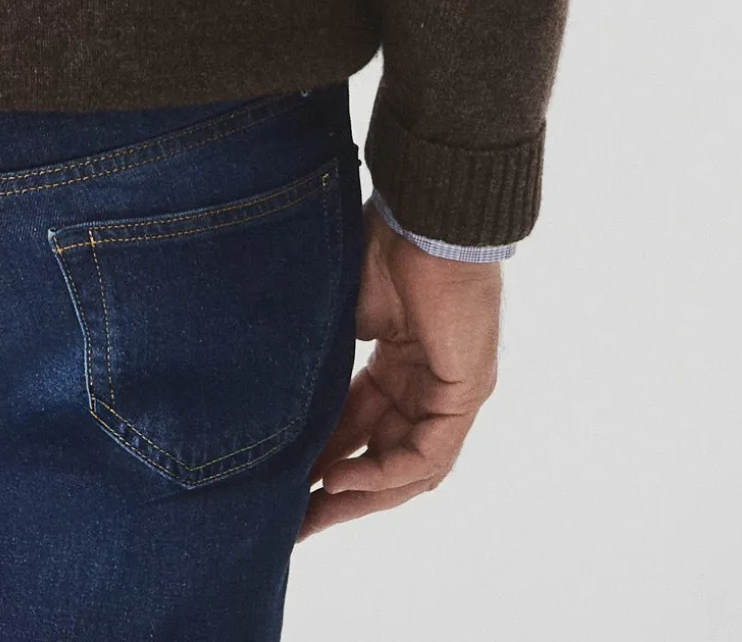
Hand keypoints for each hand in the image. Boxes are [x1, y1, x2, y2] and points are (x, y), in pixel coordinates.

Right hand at [300, 198, 501, 538]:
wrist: (423, 217)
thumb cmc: (381, 245)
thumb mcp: (340, 318)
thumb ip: (322, 362)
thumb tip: (277, 399)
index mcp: (397, 361)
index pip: (360, 426)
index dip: (323, 457)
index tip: (285, 487)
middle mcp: (426, 384)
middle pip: (383, 456)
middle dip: (339, 493)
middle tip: (295, 525)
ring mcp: (449, 392)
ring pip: (408, 467)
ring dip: (361, 495)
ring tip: (314, 514)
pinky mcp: (465, 393)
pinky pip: (426, 453)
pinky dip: (385, 472)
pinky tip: (343, 478)